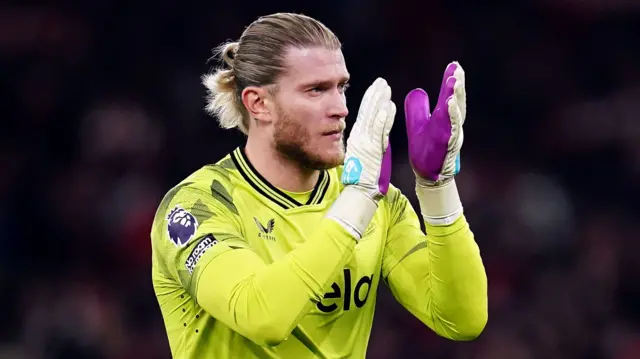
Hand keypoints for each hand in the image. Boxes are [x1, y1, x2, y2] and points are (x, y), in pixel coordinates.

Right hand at [342, 78, 395, 199]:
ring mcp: (367, 142)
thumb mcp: (363, 154)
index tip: (376, 88)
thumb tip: (370, 134)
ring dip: (380, 102)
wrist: (360, 191)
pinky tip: (387, 108)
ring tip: (386, 88)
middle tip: (382, 82)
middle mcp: (360, 137)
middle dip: (375, 95)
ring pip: (374, 118)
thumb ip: (367, 142)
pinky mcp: (374, 149)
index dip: (370, 100)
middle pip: (368, 112)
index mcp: (358, 137)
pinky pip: (379, 131)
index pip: (364, 114)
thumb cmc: (363, 176)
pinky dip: (383, 119)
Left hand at [404, 62, 465, 185]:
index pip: (449, 96)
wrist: (426, 174)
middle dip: (458, 85)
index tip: (454, 64)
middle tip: (457, 68)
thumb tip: (419, 91)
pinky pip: (452, 128)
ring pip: (457, 113)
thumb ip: (419, 108)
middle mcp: (451, 125)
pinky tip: (451, 103)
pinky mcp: (448, 146)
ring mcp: (452, 135)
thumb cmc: (426, 150)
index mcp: (445, 118)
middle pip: (457, 101)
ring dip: (456, 96)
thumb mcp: (419, 124)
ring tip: (454, 81)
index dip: (451, 82)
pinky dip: (453, 116)